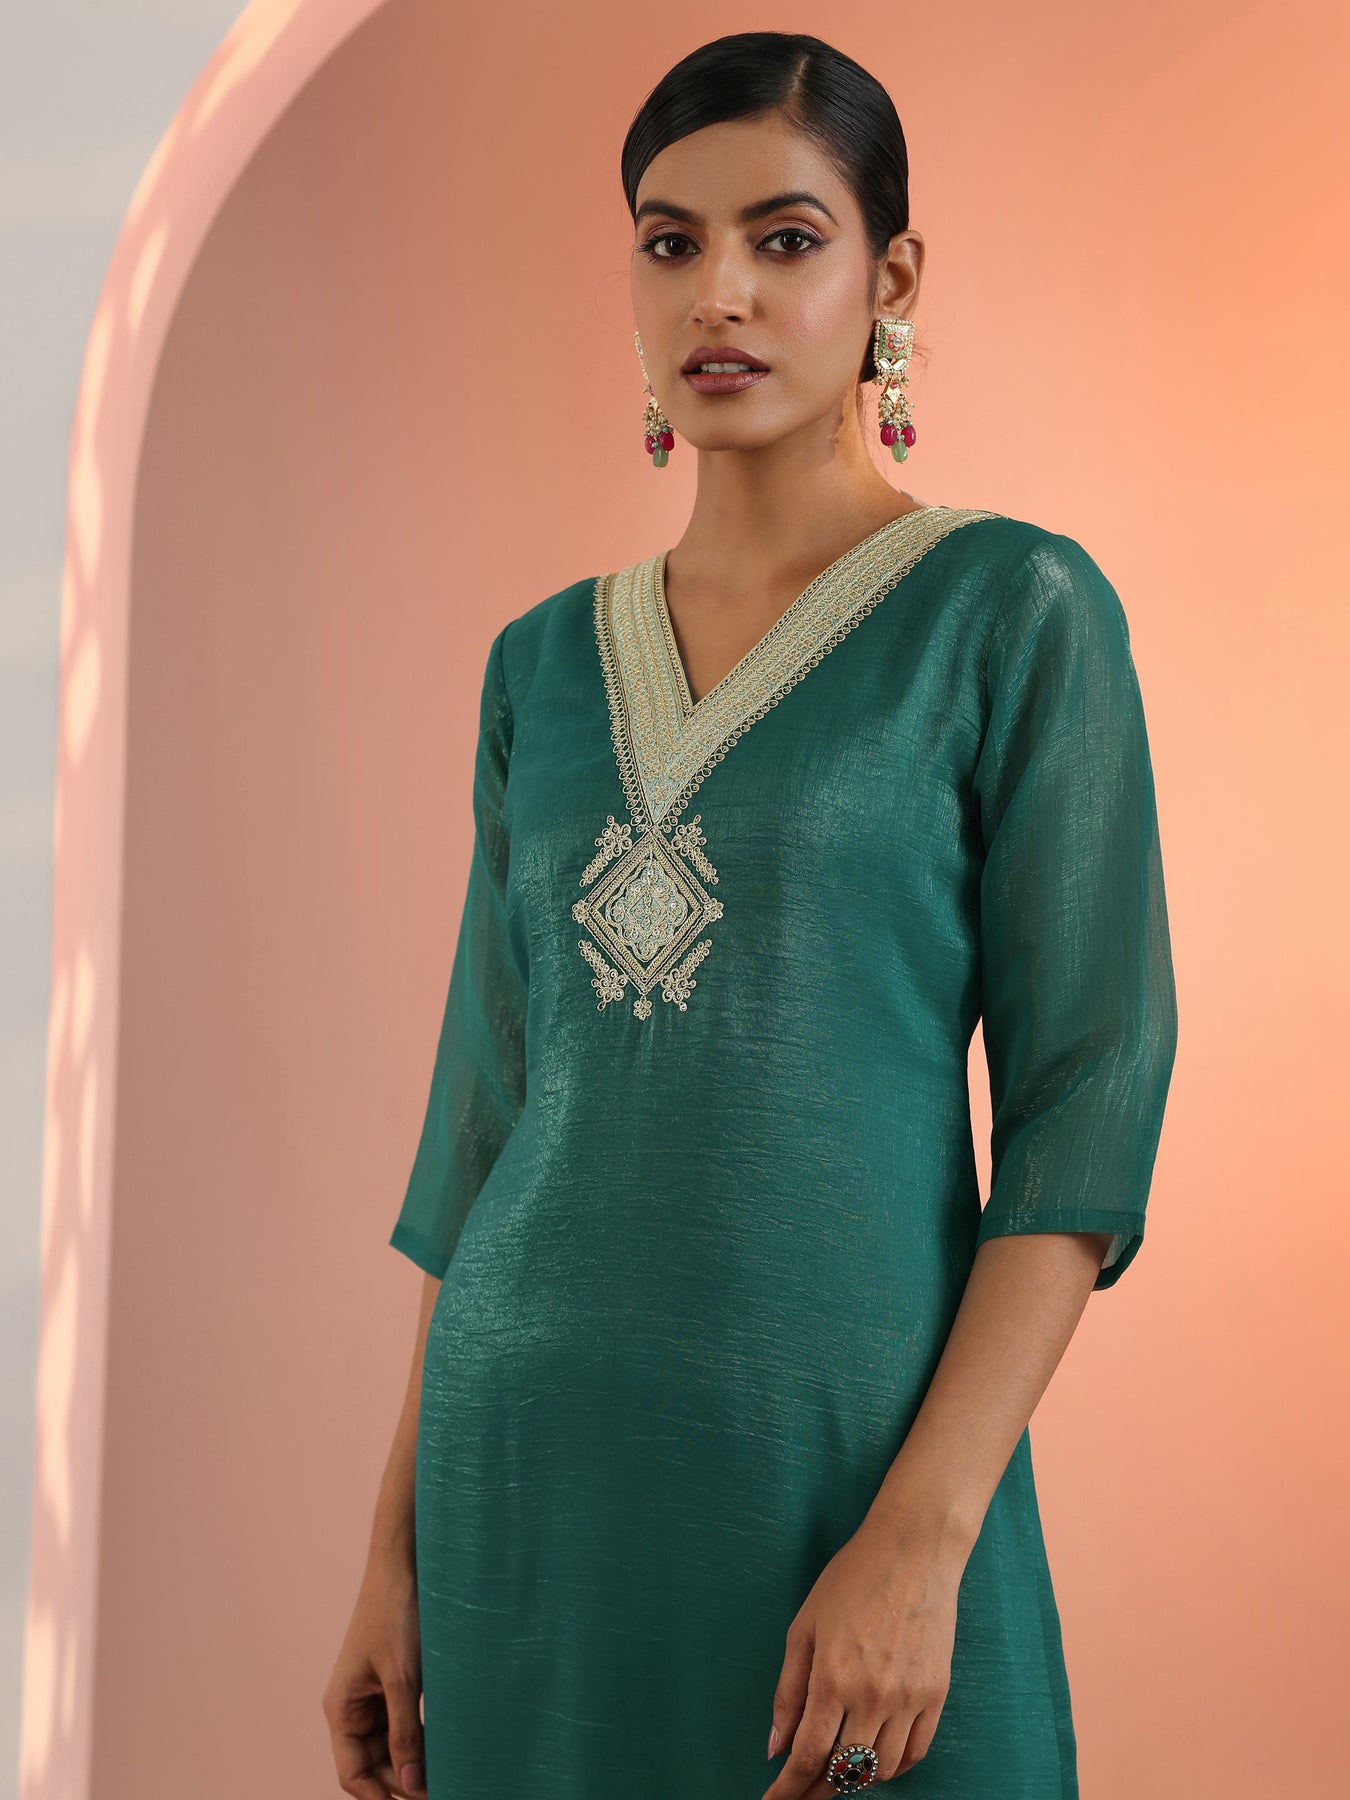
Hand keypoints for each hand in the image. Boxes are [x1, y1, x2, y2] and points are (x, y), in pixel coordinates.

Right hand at [322, 1556, 427, 1797]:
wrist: (405, 1563)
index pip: (353, 1776)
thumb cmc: (396, 1614)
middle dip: (403, 1781)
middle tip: (444, 1788)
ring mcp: (373, 1695)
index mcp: (341, 1710)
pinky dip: (422, 1737)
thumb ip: (404, 1733)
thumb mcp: (402, 1678)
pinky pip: (403, 1723)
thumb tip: (410, 1785)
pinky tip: (446, 1745)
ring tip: (449, 1773)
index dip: (383, 1796)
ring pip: (391, 1746)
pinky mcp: (394, 1681)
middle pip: (373, 1766)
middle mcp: (353, 1708)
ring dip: (415, 1761)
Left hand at [759, 1507, 966, 1797]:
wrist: (913, 1551)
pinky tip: (875, 1761)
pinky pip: (915, 1752)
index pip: (808, 1755)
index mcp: (833, 1677)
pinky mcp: (936, 1694)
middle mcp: (873, 1695)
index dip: (788, 1788)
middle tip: (800, 1794)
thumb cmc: (852, 1579)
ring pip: (881, 1770)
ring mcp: (909, 1697)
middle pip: (844, 1772)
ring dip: (856, 1781)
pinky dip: (893, 1768)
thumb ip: (788, 1691)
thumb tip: (776, 1747)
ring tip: (837, 1774)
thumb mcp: (804, 1627)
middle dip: (817, 1792)